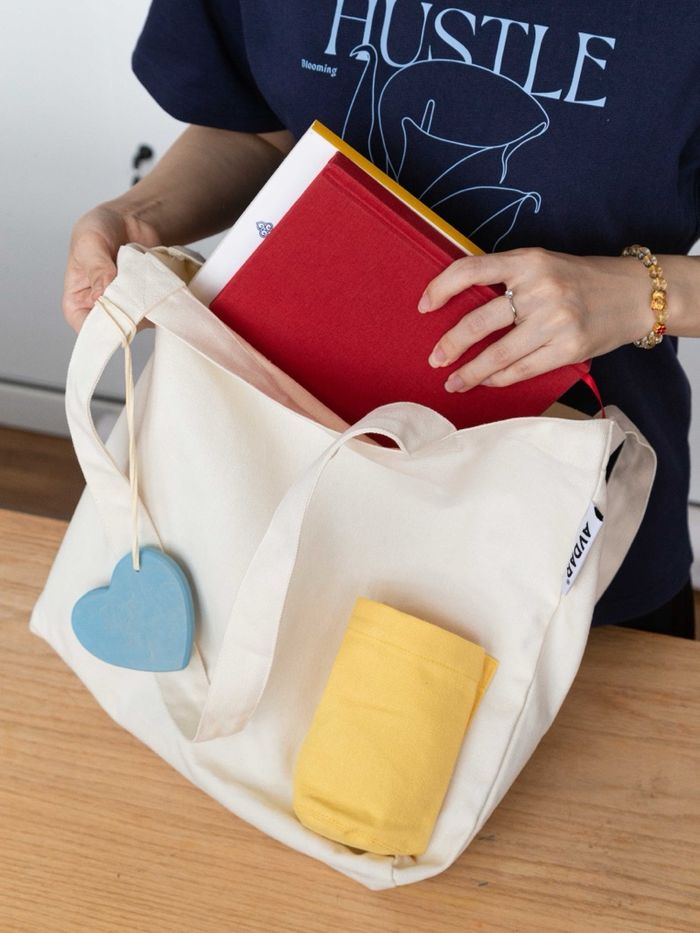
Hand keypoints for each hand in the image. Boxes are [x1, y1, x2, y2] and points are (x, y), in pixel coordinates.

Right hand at [62, 204, 160, 332]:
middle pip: (116, 326)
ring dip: (145, 303)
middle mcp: (102, 309)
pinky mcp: (146, 302)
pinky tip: (158, 281)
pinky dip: (158, 298)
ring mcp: (127, 307)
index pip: (86, 327)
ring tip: (145, 279)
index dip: (101, 325)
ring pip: (138, 319)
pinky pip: (155, 310)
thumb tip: (102, 294)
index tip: (117, 312)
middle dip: (127, 314)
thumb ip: (96, 268)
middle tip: (136, 292)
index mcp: (78, 301)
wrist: (129, 219)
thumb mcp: (90, 243)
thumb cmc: (100, 228)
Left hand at [418, 247, 650, 391]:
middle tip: (435, 358)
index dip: (441, 287)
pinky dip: (498, 379)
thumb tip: (459, 305)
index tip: (423, 306)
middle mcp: (540, 289)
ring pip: (497, 355)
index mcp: (528, 261)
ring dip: (469, 373)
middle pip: (479, 321)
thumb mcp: (543, 265)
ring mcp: (555, 321)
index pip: (471, 269)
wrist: (635, 295)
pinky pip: (521, 370)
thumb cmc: (581, 280)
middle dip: (450, 344)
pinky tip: (487, 381)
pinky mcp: (568, 349)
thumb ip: (508, 279)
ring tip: (453, 382)